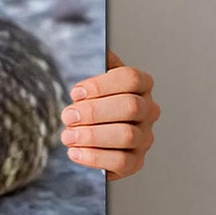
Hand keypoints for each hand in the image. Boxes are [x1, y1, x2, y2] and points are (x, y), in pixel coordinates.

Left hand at [60, 49, 158, 179]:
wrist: (88, 130)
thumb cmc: (91, 100)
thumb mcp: (92, 78)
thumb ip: (98, 63)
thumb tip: (103, 52)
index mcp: (141, 85)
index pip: (130, 78)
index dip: (101, 85)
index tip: (75, 92)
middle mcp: (148, 110)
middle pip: (130, 107)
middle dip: (93, 112)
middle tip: (67, 116)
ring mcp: (145, 137)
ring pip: (126, 135)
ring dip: (92, 136)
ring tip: (67, 136)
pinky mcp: (136, 161)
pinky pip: (121, 162)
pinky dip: (95, 158)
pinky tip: (75, 152)